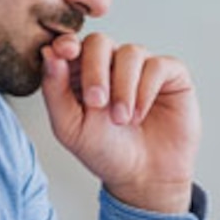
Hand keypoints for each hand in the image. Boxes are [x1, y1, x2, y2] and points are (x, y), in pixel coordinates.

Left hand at [40, 32, 199, 212]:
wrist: (144, 177)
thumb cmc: (105, 152)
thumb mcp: (70, 127)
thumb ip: (54, 90)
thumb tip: (48, 52)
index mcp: (82, 73)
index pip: (72, 44)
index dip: (67, 43)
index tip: (66, 53)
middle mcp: (112, 64)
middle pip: (100, 42)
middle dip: (95, 70)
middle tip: (96, 103)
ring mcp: (142, 67)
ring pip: (130, 53)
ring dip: (123, 87)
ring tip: (122, 119)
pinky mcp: (170, 75)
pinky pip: (158, 65)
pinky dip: (146, 89)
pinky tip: (139, 114)